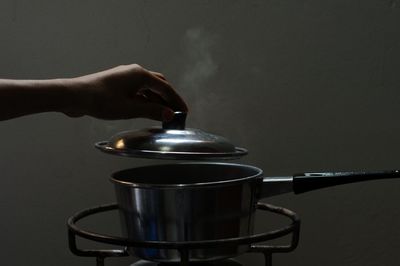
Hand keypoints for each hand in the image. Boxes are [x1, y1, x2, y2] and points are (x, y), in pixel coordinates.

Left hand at [70, 64, 187, 120]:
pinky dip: (145, 100)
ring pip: (148, 89)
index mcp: (140, 75)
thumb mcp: (130, 109)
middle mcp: (134, 72)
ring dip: (157, 100)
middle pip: (158, 85)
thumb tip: (168, 114)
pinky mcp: (118, 84)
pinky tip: (147, 111)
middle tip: (176, 112)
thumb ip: (152, 111)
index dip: (176, 101)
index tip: (184, 111)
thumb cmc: (100, 100)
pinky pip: (137, 91)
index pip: (165, 88)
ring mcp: (125, 78)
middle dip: (168, 98)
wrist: (74, 96)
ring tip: (163, 115)